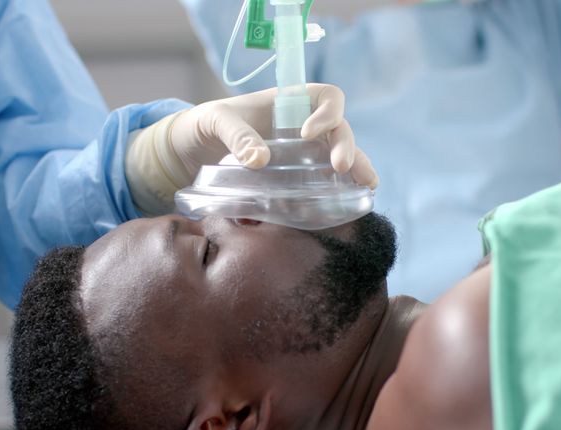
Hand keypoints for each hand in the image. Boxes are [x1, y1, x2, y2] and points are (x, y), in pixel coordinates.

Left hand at [171, 84, 377, 186]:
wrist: (193, 149)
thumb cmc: (207, 124)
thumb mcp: (216, 121)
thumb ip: (236, 135)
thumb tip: (260, 161)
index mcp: (289, 104)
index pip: (327, 97)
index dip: (327, 112)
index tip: (308, 133)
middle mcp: (303, 126)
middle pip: (339, 130)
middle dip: (346, 146)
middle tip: (341, 168)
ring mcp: (303, 152)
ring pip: (339, 155)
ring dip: (356, 168)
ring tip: (367, 186)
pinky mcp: (297, 177)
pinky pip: (324, 179)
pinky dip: (340, 188)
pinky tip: (349, 200)